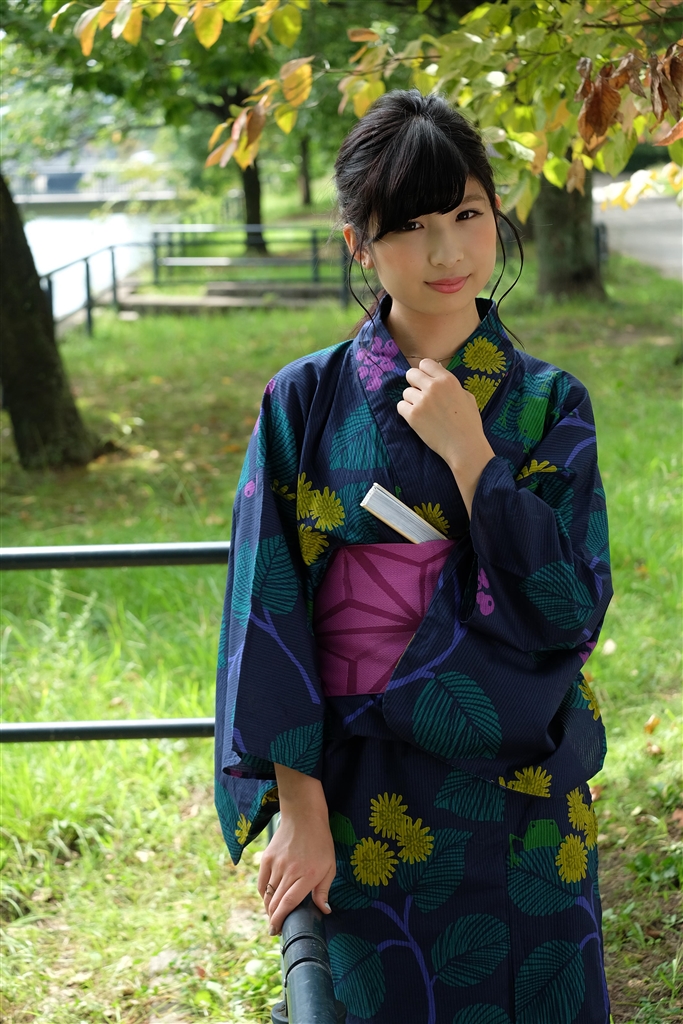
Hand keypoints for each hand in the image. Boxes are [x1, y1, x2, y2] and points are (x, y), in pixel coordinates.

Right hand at [257, 765, 334, 934]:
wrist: (303, 815)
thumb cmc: (320, 842)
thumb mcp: (330, 866)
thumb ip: (324, 890)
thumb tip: (324, 911)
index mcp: (307, 875)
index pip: (289, 903)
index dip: (281, 920)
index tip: (277, 932)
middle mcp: (289, 871)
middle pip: (276, 902)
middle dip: (274, 919)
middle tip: (275, 930)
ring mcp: (276, 864)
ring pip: (267, 894)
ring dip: (269, 908)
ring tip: (273, 916)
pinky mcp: (267, 857)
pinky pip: (261, 883)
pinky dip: (263, 894)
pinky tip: (268, 899)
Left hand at [397, 358, 494, 515]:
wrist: (464, 446)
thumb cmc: (469, 423)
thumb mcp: (466, 397)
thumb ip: (451, 385)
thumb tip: (438, 379)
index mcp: (447, 379)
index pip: (425, 363)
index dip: (424, 373)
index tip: (426, 382)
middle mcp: (433, 387)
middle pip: (410, 374)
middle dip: (414, 384)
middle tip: (421, 396)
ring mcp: (422, 401)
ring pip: (405, 392)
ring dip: (411, 400)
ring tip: (423, 412)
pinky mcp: (413, 416)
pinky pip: (400, 406)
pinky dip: (406, 412)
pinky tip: (416, 419)